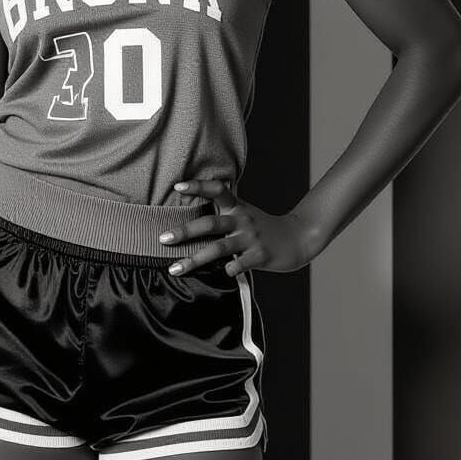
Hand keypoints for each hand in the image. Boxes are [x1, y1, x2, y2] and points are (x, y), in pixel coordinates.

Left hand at [160, 178, 317, 276]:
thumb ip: (223, 213)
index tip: (178, 186)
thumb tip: (190, 216)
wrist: (298, 238)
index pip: (217, 190)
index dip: (198, 186)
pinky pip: (241, 263)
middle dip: (185, 232)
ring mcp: (251, 238)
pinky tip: (223, 273)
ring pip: (219, 248)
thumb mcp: (244, 213)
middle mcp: (242, 220)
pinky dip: (231, 268)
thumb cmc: (262, 228)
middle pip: (210, 223)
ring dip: (195, 259)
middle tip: (163, 238)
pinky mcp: (261, 255)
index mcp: (237, 207)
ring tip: (175, 268)